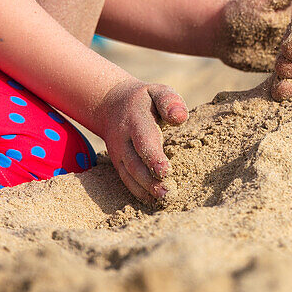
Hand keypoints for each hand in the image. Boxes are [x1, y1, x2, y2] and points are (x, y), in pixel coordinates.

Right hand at [93, 78, 187, 205]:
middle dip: (150, 180)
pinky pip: (126, 179)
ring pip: (129, 174)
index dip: (153, 157)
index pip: (144, 139)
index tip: (165, 171)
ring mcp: (118, 152)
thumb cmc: (144, 99)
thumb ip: (169, 101)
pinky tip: (152, 200)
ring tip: (163, 200)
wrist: (111, 104)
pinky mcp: (118, 162)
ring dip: (145, 189)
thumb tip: (180, 117)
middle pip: (135, 162)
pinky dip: (138, 192)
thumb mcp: (157, 91)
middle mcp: (123, 138)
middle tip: (168, 194)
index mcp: (135, 119)